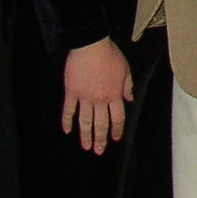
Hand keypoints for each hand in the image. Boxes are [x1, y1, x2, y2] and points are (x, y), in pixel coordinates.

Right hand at [62, 38, 133, 153]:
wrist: (91, 46)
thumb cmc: (109, 55)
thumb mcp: (125, 69)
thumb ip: (127, 86)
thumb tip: (129, 98)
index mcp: (114, 95)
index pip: (117, 118)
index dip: (116, 130)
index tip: (115, 139)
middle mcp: (100, 100)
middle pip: (101, 124)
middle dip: (101, 139)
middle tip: (99, 151)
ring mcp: (84, 97)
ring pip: (85, 121)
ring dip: (86, 135)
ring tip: (86, 146)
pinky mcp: (71, 92)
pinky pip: (69, 110)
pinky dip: (67, 121)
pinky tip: (67, 130)